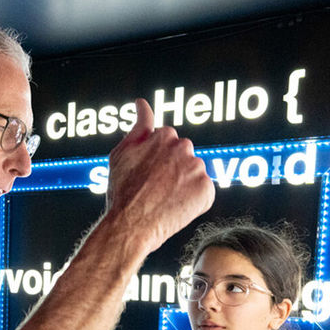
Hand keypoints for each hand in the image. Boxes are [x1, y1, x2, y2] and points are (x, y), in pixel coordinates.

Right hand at [104, 99, 213, 256]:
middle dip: (173, 168)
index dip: (157, 160)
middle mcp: (184, 147)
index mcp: (165, 135)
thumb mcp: (122, 152)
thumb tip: (143, 103)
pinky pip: (204, 192)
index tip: (148, 174)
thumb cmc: (122, 191)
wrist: (130, 225)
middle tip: (155, 188)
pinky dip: (193, 200)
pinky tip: (176, 207)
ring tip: (164, 199)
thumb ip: (138, 125)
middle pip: (184, 155)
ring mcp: (197, 169)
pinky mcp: (207, 190)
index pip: (168, 142)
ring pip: (194, 173)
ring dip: (184, 184)